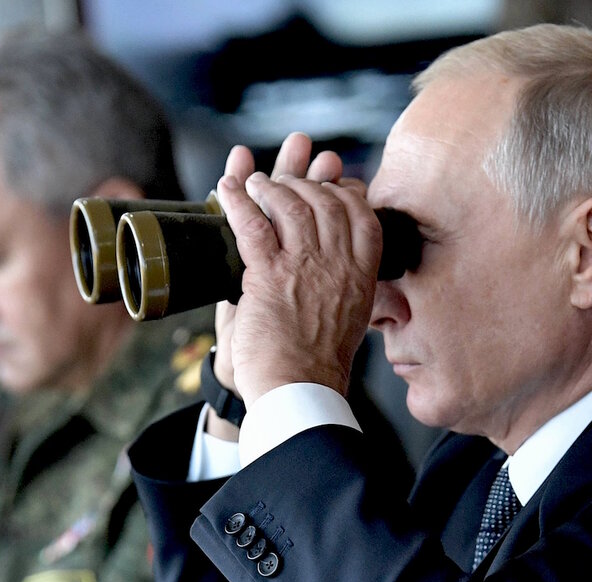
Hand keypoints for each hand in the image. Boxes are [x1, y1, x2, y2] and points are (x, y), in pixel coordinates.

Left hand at [214, 133, 380, 403]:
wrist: (299, 391)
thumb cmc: (319, 365)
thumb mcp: (351, 320)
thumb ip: (348, 287)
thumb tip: (343, 268)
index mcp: (361, 278)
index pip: (364, 217)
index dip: (347, 193)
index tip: (331, 185)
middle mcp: (339, 266)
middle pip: (327, 202)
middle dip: (305, 182)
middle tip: (286, 179)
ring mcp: (305, 268)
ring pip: (292, 205)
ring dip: (270, 186)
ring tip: (255, 183)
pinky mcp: (269, 276)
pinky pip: (253, 225)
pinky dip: (237, 200)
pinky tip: (227, 188)